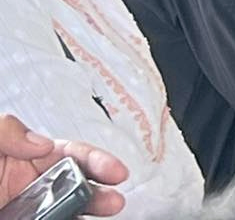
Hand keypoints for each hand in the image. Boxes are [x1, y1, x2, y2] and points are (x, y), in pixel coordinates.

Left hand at [0, 114, 127, 217]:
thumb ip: (9, 131)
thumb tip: (43, 143)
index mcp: (22, 157)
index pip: (70, 154)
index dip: (97, 160)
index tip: (115, 170)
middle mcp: (28, 183)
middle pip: (76, 184)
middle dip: (100, 190)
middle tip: (113, 200)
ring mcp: (27, 209)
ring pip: (70, 208)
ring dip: (90, 210)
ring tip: (103, 213)